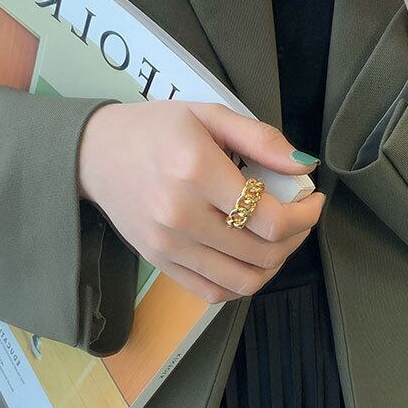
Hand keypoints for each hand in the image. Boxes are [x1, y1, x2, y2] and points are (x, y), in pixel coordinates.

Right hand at [78, 100, 325, 303]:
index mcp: (196, 173)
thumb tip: (305, 167)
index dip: (305, 216)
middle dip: (296, 238)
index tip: (313, 200)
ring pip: (243, 281)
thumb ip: (260, 139)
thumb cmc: (155, 129)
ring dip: (274, 266)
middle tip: (299, 217)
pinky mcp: (160, 264)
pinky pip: (214, 292)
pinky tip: (249, 259)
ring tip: (279, 241)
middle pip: (262, 253)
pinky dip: (242, 283)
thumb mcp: (209, 115)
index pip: (270, 219)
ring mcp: (169, 247)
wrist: (95, 155)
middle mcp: (182, 217)